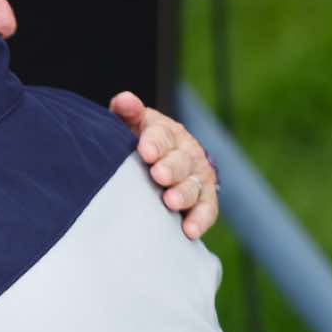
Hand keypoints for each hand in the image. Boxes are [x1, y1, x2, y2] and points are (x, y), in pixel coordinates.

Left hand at [108, 91, 219, 239]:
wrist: (158, 165)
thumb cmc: (137, 145)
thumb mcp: (131, 126)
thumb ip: (127, 113)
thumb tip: (124, 100)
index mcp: (167, 133)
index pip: (162, 135)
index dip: (155, 143)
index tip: (145, 152)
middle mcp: (186, 153)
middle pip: (181, 160)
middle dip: (171, 168)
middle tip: (159, 175)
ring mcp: (197, 177)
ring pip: (194, 185)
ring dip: (183, 194)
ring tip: (170, 202)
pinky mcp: (204, 200)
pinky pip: (206, 209)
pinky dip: (199, 220)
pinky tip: (189, 231)